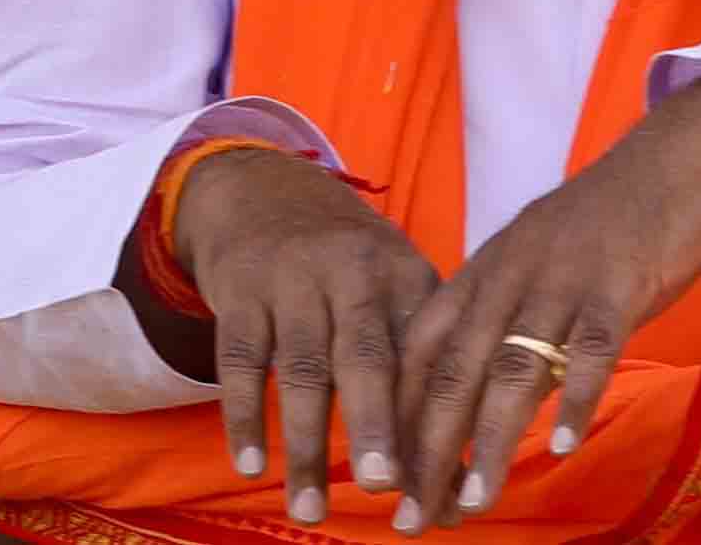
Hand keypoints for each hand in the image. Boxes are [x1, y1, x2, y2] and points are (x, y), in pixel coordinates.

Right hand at [165, 146, 442, 524]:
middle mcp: (350, 274)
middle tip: (382, 488)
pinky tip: (250, 465)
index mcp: (404, 278)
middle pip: (365, 356)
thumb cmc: (350, 265)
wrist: (264, 190)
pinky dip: (243, 415)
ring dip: (306, 443)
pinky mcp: (238, 290)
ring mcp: (289, 280)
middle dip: (375, 425)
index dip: (434, 427)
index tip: (441, 495)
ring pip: (300, 369)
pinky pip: (237, 360)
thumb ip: (427, 372)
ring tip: (309, 510)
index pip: (426, 360)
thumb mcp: (399, 293)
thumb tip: (463, 481)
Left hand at [394, 77, 700, 527]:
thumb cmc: (596, 235)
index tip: (385, 486)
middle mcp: (500, 281)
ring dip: (486, 442)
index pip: (415, 358)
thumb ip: (501, 336)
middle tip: (410, 517)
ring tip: (471, 501)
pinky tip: (558, 447)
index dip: (396, 424)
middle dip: (423, 451)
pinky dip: (571, 398)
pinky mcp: (613, 288)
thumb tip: (473, 409)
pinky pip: (587, 348)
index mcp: (474, 279)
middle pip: (448, 373)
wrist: (665, 169)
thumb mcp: (529, 279)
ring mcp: (554, 283)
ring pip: (508, 369)